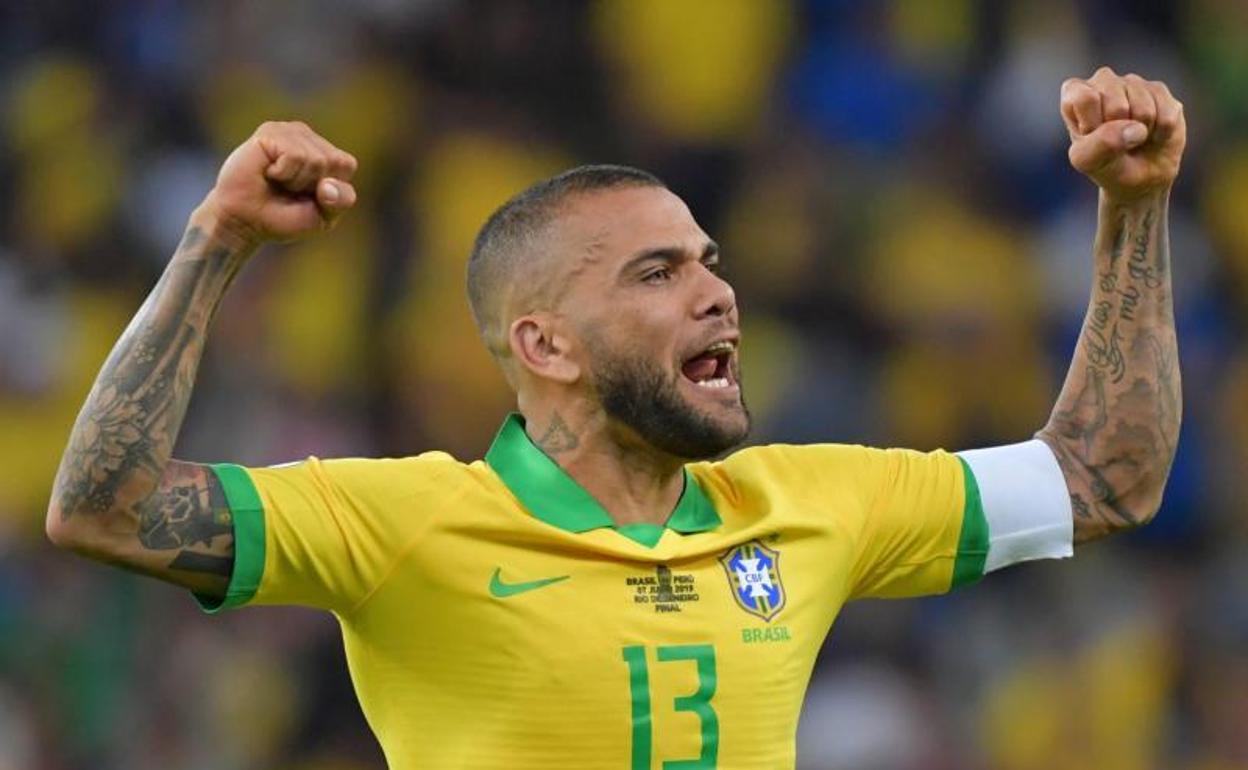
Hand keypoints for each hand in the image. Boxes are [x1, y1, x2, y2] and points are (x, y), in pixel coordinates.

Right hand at [196, 121, 357, 245]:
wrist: (244, 221)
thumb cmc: (283, 218)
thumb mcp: (324, 216)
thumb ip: (340, 200)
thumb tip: (328, 184)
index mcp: (325, 154)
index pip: (346, 165)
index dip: (330, 190)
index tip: (307, 196)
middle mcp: (308, 138)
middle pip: (333, 162)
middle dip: (312, 185)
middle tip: (288, 190)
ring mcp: (289, 131)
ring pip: (316, 159)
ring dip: (296, 181)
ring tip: (277, 181)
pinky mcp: (270, 131)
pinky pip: (295, 155)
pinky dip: (283, 173)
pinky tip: (268, 172)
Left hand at [1060, 67, 1185, 202]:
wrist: (1138, 175)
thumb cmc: (1105, 164)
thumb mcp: (1088, 161)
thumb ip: (1098, 145)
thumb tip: (1133, 128)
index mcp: (1075, 92)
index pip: (1085, 98)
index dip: (1093, 125)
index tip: (1091, 136)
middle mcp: (1103, 80)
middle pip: (1117, 105)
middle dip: (1118, 132)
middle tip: (1115, 139)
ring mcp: (1134, 82)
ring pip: (1144, 111)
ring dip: (1140, 134)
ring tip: (1133, 137)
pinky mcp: (1160, 91)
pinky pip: (1166, 116)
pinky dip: (1160, 134)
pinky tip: (1152, 133)